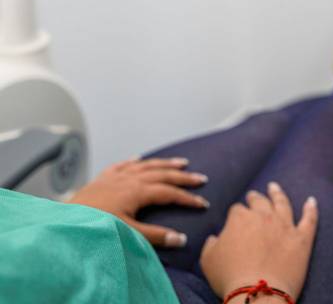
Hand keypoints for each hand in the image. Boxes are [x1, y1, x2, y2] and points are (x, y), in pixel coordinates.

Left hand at [68, 156, 208, 247]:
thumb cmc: (96, 226)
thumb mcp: (128, 232)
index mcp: (137, 191)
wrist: (66, 222)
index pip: (169, 192)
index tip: (202, 203)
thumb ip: (155, 236)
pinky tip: (138, 159)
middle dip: (182, 176)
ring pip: (145, 165)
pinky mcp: (102, 178)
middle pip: (162, 174)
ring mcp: (115, 176)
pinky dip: (133, 161)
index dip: (187, 198)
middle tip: (200, 178)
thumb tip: (181, 238)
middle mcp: (129, 179)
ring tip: (180, 162)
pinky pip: (122, 165)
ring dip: (164, 164)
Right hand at [200, 182, 317, 301]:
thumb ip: (210, 244)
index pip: (237, 210)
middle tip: (252, 196)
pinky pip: (309, 220)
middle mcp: (264, 216)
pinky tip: (312, 201)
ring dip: (278, 194)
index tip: (234, 222)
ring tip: (274, 187)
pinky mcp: (302, 239)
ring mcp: (285, 226)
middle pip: (259, 201)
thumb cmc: (230, 278)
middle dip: (254, 198)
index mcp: (240, 218)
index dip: (235, 216)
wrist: (258, 294)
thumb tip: (214, 238)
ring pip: (282, 203)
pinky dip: (311, 210)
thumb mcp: (208, 260)